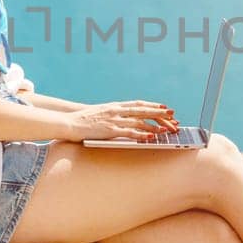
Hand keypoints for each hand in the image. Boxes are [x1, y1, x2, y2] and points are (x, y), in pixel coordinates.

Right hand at [62, 100, 177, 141]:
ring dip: (155, 126)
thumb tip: (122, 119)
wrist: (68, 122)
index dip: (152, 106)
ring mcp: (114, 120)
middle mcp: (117, 110)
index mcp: (115, 106)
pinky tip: (151, 138)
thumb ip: (112, 115)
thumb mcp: (100, 114)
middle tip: (173, 115)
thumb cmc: (83, 120)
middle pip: (143, 111)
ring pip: (139, 122)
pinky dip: (142, 135)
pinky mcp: (110, 130)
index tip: (164, 107)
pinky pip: (129, 132)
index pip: (138, 104)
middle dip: (159, 113)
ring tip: (167, 129)